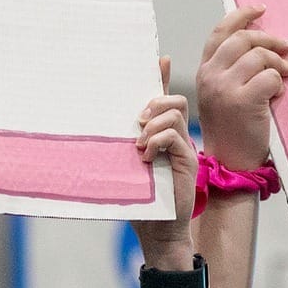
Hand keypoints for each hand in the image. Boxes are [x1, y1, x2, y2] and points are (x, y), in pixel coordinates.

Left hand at [130, 63, 196, 262]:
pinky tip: (146, 157)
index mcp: (161, 135)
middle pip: (173, 100)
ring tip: (140, 145)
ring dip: (152, 124)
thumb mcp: (126, 167)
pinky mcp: (187, 160)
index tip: (159, 59)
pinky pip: (174, 135)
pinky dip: (157, 141)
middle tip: (138, 121)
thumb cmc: (140, 200)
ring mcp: (183, 147)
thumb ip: (122, 146)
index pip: (164, 98)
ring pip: (174, 113)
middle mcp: (175, 137)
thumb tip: (100, 128)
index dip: (162, 76)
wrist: (158, 228)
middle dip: (155, 102)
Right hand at [195, 6, 287, 172]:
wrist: (230, 162)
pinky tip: (278, 96)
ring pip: (260, 56)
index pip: (220, 32)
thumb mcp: (221, 94)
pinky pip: (271, 77)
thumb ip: (231, 68)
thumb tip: (261, 41)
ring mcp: (224, 88)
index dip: (241, 15)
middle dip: (271, 39)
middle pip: (244, 39)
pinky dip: (280, 83)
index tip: (261, 9)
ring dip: (280, 63)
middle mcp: (210, 76)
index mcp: (204, 71)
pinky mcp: (243, 101)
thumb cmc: (231, 129)